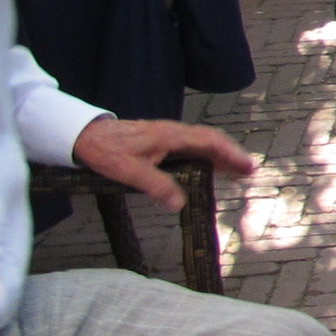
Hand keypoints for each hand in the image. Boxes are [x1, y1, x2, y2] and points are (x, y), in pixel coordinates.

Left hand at [69, 119, 251, 212]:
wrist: (85, 135)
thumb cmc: (107, 151)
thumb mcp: (130, 172)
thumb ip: (157, 186)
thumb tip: (180, 203)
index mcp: (171, 136)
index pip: (210, 141)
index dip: (230, 153)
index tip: (247, 166)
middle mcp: (174, 133)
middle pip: (211, 141)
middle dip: (232, 156)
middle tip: (249, 172)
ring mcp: (168, 136)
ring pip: (202, 143)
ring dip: (220, 156)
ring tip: (236, 172)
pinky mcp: (162, 141)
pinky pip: (191, 146)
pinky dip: (206, 156)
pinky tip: (208, 168)